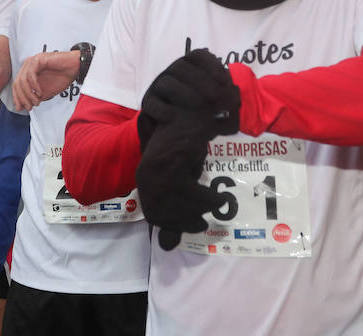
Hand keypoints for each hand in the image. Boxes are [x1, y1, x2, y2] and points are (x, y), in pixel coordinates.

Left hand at [12, 50, 79, 110]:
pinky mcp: (38, 59)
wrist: (75, 68)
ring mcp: (32, 62)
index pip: (17, 86)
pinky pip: (30, 74)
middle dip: (22, 98)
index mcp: (28, 72)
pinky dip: (34, 85)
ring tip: (36, 101)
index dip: (17, 98)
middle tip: (29, 106)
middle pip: (17, 83)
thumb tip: (22, 106)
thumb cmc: (62, 77)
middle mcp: (28, 66)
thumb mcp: (45, 92)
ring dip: (28, 94)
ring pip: (22, 80)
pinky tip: (39, 92)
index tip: (20, 108)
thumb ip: (33, 97)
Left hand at [135, 112, 225, 250]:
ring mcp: (157, 167)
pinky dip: (206, 198)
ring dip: (199, 210)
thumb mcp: (180, 182)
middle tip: (205, 224)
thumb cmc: (186, 149)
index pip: (155, 215)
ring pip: (176, 202)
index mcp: (144, 181)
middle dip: (187, 222)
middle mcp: (146, 175)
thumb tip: (167, 247)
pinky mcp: (172, 159)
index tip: (194, 227)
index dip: (174, 225)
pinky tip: (218, 198)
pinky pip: (188, 190)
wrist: (190, 115)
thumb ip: (174, 212)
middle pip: (165, 212)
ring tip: (217, 208)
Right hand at [138, 48, 239, 148]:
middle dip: (201, 80)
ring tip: (199, 106)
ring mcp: (158, 86)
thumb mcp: (209, 101)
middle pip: (182, 67)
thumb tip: (236, 94)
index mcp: (188, 67)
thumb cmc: (195, 110)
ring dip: (184, 93)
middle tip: (217, 96)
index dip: (211, 64)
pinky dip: (162, 109)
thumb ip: (221, 95)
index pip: (197, 56)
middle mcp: (171, 73)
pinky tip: (173, 117)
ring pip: (166, 82)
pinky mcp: (148, 103)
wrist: (172, 128)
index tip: (225, 79)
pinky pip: (152, 102)